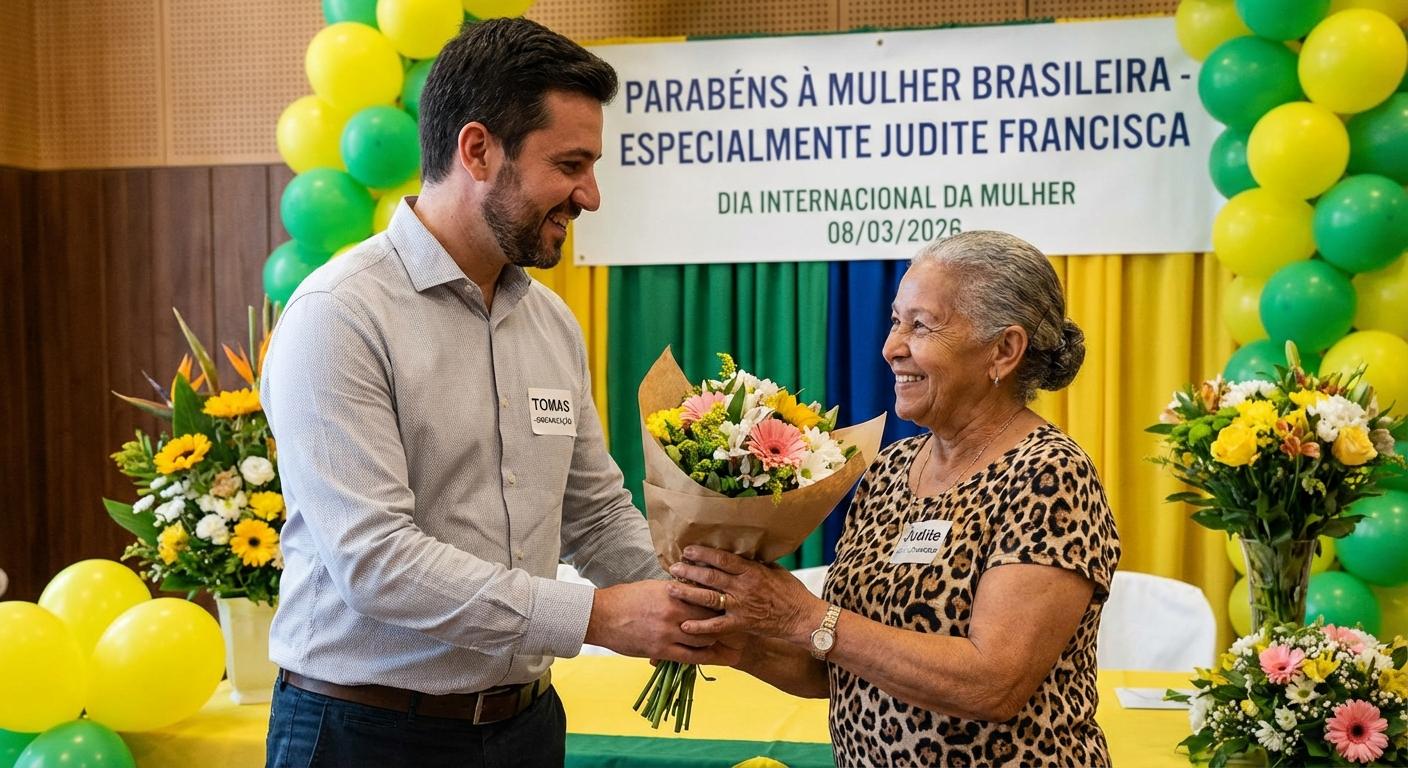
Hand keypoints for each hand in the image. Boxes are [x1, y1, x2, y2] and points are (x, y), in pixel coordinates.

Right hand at [585, 580, 726, 663]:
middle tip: (738, 627)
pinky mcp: (661, 650)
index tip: (733, 605)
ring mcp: (668, 632)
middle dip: (725, 624)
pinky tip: (714, 657)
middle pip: (711, 619)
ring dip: (716, 642)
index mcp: (673, 592)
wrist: (601, 616)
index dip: (722, 603)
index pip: (707, 597)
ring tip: (730, 644)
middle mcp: (674, 611)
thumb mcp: (653, 587)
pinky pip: (690, 657)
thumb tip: (694, 591)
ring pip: (704, 639)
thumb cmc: (626, 598)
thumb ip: (676, 591)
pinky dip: (705, 657)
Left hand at [667, 546, 827, 644]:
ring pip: (708, 598)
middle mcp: (743, 587)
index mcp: (751, 571)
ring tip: (671, 588)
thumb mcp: (775, 570)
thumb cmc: (791, 592)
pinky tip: (685, 625)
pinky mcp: (741, 624)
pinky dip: (700, 626)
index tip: (688, 550)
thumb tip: (740, 551)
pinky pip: (716, 626)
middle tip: (673, 567)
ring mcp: (740, 606)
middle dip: (689, 570)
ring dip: (688, 593)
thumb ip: (755, 563)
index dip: (703, 553)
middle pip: (710, 576)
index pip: (722, 558)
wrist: (802, 618)